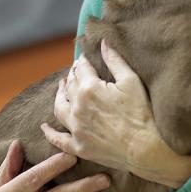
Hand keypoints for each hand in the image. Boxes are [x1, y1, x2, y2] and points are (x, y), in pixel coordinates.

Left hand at [42, 40, 190, 187]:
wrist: (146, 149)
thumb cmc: (142, 113)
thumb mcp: (131, 81)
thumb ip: (114, 60)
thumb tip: (102, 42)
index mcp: (89, 88)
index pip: (80, 68)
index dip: (82, 61)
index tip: (85, 58)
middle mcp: (77, 107)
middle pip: (69, 86)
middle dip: (72, 76)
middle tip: (76, 72)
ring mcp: (76, 128)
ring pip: (59, 108)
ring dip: (59, 96)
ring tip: (61, 89)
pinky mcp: (78, 147)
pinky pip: (58, 139)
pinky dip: (49, 132)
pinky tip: (44, 127)